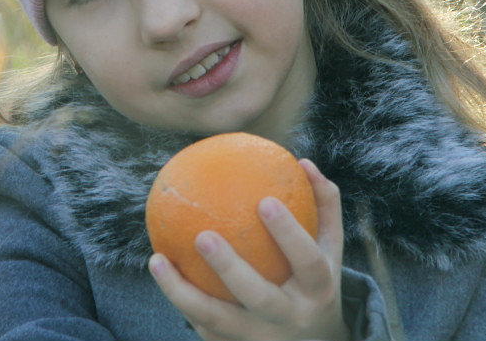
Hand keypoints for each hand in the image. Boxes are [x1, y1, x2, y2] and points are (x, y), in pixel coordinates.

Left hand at [148, 159, 348, 340]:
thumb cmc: (315, 280)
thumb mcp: (328, 249)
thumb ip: (322, 206)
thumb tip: (303, 161)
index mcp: (318, 291)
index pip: (308, 262)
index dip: (289, 233)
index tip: (264, 200)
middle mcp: (291, 318)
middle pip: (259, 297)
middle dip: (230, 268)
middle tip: (202, 234)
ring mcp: (261, 340)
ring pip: (217, 320)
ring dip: (182, 293)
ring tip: (157, 260)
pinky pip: (203, 327)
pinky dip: (181, 301)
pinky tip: (160, 269)